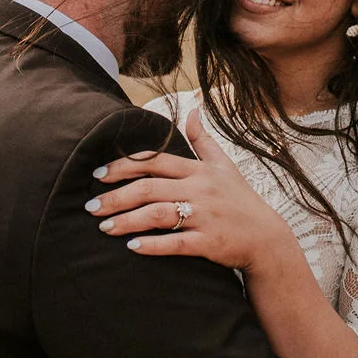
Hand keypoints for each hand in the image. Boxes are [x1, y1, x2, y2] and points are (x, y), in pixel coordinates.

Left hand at [85, 108, 299, 274]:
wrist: (266, 240)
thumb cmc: (240, 201)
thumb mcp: (225, 165)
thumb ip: (203, 140)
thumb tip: (193, 109)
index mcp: (199, 170)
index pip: (155, 162)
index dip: (124, 166)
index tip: (98, 174)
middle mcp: (200, 189)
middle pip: (150, 188)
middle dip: (116, 197)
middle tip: (91, 206)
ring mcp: (205, 216)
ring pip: (158, 214)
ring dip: (127, 221)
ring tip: (104, 228)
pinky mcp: (210, 242)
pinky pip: (176, 243)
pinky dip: (153, 245)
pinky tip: (132, 248)